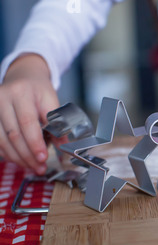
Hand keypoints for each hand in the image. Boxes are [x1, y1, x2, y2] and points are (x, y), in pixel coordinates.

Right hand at [0, 54, 59, 174]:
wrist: (23, 77)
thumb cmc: (38, 90)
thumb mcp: (52, 101)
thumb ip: (58, 123)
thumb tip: (65, 146)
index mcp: (22, 93)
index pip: (27, 122)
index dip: (35, 143)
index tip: (43, 157)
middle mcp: (2, 99)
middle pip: (13, 134)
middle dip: (28, 155)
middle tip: (40, 167)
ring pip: (2, 140)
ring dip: (18, 157)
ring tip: (33, 166)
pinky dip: (8, 153)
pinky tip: (20, 160)